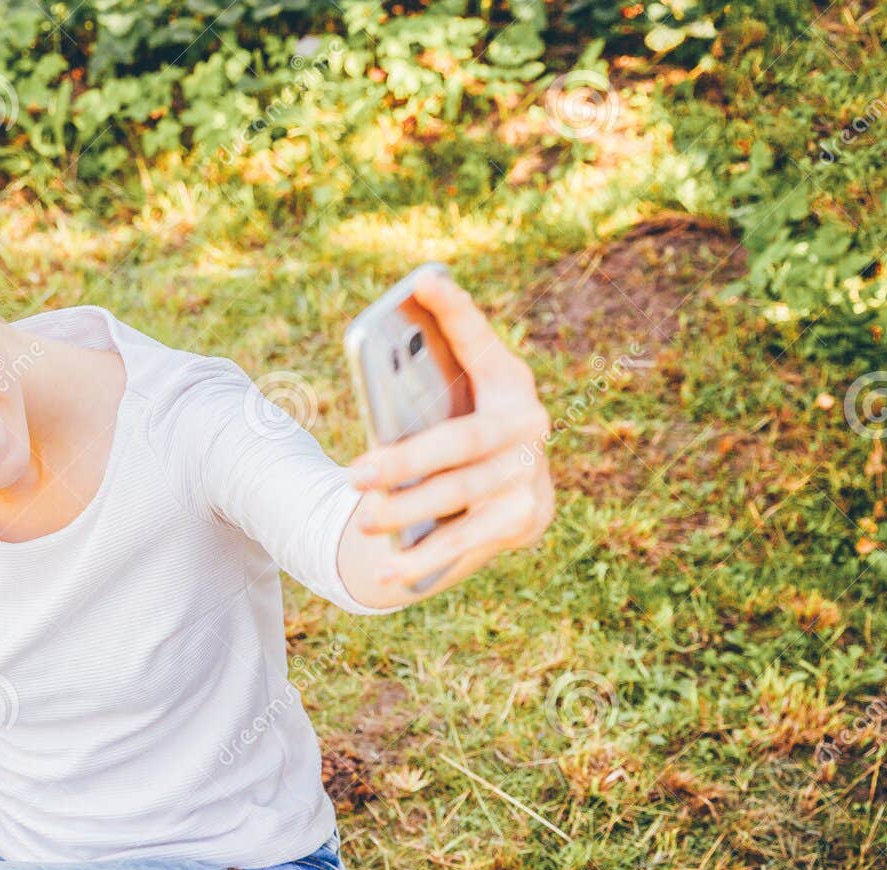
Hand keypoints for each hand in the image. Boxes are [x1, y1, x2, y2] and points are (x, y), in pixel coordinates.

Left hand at [346, 269, 554, 596]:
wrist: (507, 500)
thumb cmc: (458, 435)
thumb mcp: (444, 408)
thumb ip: (419, 392)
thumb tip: (375, 375)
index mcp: (507, 380)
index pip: (480, 341)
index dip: (455, 312)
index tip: (423, 280)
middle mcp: (528, 423)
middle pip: (462, 441)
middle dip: (406, 461)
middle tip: (355, 475)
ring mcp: (531, 473)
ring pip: (461, 495)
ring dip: (407, 511)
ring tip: (362, 521)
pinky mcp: (526, 518)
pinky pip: (466, 542)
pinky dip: (422, 559)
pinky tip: (384, 571)